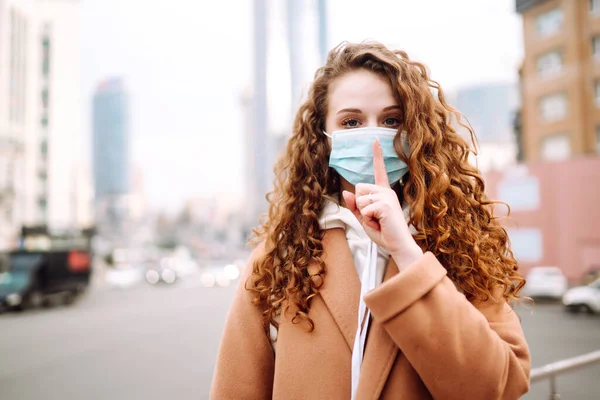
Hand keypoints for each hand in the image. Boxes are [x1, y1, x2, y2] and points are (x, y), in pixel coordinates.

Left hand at [342, 139, 422, 269]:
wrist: (398, 245)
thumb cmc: (384, 233)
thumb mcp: (364, 219)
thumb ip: (354, 206)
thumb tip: (345, 192)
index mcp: (383, 192)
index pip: (379, 171)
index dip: (377, 155)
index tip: (375, 139)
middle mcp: (386, 191)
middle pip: (358, 188)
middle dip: (360, 206)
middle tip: (373, 218)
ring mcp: (386, 196)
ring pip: (359, 199)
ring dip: (364, 213)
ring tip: (377, 221)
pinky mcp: (385, 204)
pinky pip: (364, 208)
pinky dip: (368, 219)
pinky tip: (379, 223)